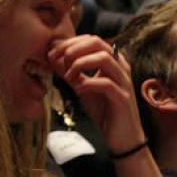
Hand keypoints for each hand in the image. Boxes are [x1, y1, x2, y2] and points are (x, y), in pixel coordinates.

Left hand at [48, 35, 144, 151]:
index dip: (70, 43)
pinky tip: (79, 90)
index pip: (91, 40)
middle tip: (59, 60)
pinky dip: (88, 84)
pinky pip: (106, 83)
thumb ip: (70, 72)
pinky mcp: (123, 97)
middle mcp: (121, 66)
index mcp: (112, 61)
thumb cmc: (104, 110)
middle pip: (98, 43)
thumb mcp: (82, 87)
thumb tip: (52, 56)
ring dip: (80, 63)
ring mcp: (124, 81)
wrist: (121, 136)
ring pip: (104, 58)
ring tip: (68, 76)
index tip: (52, 53)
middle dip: (73, 48)